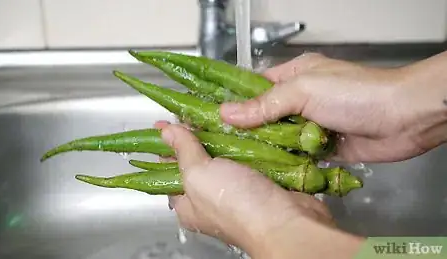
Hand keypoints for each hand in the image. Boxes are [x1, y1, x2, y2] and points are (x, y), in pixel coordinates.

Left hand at [154, 121, 348, 257]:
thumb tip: (166, 133)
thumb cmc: (236, 206)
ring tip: (220, 114)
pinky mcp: (261, 183)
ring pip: (226, 158)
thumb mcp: (198, 175)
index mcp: (189, 204)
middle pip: (200, 162)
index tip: (168, 124)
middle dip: (197, 138)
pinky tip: (245, 126)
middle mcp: (211, 200)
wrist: (285, 221)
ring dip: (224, 137)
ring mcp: (238, 191)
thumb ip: (183, 151)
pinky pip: (250, 158)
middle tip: (197, 115)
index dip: (169, 147)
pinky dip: (247, 142)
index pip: (171, 171)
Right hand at [220, 52, 446, 162]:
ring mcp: (312, 125)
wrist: (403, 118)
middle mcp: (301, 100)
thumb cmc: (355, 93)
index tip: (211, 116)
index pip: (255, 87)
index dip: (234, 101)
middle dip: (246, 130)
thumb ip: (264, 105)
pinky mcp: (323, 148)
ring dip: (266, 149)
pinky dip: (286, 164)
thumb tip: (227, 113)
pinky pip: (297, 157)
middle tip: (219, 146)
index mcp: (295, 77)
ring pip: (280, 139)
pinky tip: (266, 173)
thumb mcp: (303, 91)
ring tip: (236, 163)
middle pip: (265, 116)